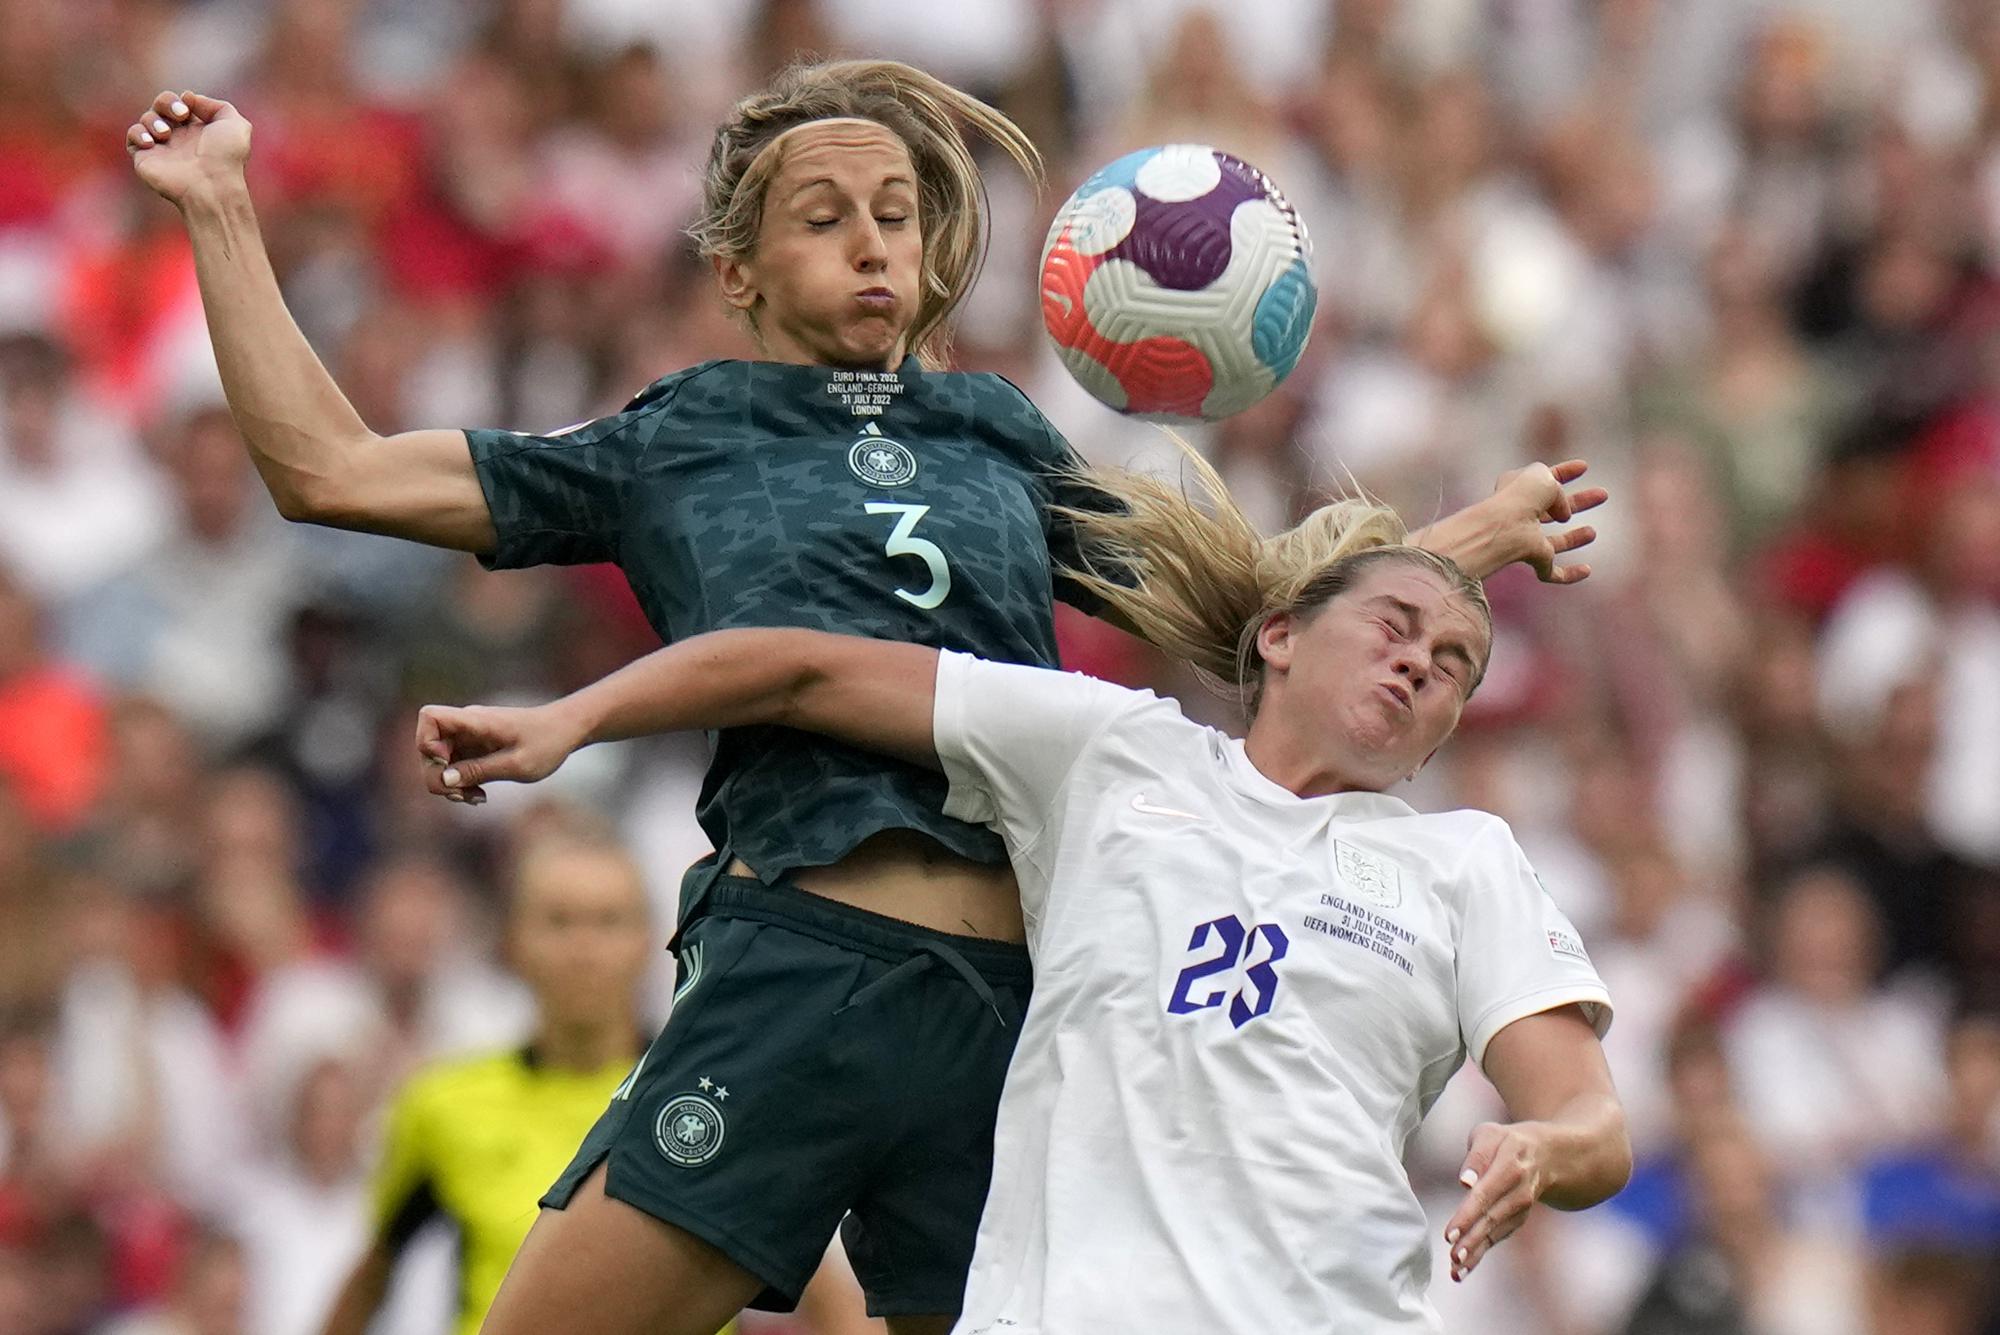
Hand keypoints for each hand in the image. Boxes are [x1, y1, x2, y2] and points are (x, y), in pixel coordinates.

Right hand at [127, 90, 251, 207]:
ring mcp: (162, 147)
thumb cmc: (225, 157)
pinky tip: (151, 142)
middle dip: (167, 102)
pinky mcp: (145, 158)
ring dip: (154, 120)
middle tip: (181, 115)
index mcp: (200, 129)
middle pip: (162, 104)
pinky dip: (138, 133)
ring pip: (147, 117)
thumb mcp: (236, 125)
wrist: (210, 186)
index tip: (189, 104)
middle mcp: (180, 137)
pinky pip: (132, 136)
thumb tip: (190, 98)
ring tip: (166, 134)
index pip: (182, 103)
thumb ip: (219, 106)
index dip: (182, 99)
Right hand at [415, 702, 588, 805]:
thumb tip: (443, 778)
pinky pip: (454, 767)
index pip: (429, 717)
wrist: (567, 731)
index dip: (426, 742)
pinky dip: (461, 783)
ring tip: (476, 798)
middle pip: (427, 748)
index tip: (446, 762)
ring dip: (450, 784)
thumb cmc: (548, 742)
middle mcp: (467, 726)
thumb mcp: (516, 763)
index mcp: (476, 721)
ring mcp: (469, 737)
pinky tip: (479, 795)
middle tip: (463, 795)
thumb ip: (479, 770)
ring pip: (439, 761)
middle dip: (438, 776)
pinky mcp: (475, 749)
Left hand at [1443, 1121, 1551, 1281]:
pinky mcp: (1518, 1219)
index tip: (1450, 1233)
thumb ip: (1476, 1156)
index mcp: (1511, 1162)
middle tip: (1454, 1256)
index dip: (1469, 1213)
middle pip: (1493, 1216)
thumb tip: (1464, 1181)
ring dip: (1476, 1252)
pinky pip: (1499, 1238)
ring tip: (1456, 1270)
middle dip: (1473, 1238)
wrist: (1551, 1154)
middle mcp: (1520, 1188)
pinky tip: (1462, 1270)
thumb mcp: (1490, 1134)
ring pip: (1497, 1231)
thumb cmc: (1508, 1142)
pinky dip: (1481, 1254)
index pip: (1486, 1190)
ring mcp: (1522, 1207)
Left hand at [1487, 459, 1605, 584]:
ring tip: (1592, 532)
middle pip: (1552, 510)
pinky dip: (1570, 574)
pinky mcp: (1533, 561)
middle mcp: (1521, 515)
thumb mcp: (1544, 477)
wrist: (1506, 524)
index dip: (1564, 472)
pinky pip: (1553, 573)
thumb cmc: (1521, 496)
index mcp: (1518, 490)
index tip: (1583, 466)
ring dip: (1573, 539)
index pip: (1544, 479)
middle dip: (1578, 503)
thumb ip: (1558, 489)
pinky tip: (1586, 570)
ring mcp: (1526, 540)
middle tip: (1603, 494)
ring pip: (1553, 542)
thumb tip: (1564, 514)